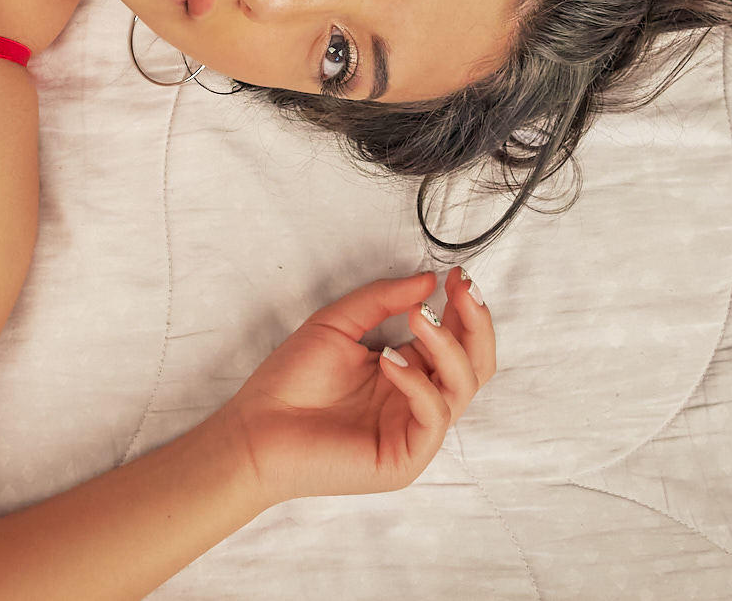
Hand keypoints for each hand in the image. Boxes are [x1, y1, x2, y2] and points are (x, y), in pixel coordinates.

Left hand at [216, 268, 494, 504]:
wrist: (256, 430)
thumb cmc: (290, 381)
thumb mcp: (337, 324)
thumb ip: (381, 300)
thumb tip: (427, 279)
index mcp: (407, 371)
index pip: (455, 341)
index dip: (464, 308)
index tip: (459, 275)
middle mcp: (417, 401)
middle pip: (476, 366)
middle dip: (476, 324)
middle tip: (462, 290)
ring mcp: (414, 431)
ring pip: (464, 388)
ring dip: (448, 346)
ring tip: (419, 318)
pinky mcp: (406, 457)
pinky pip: (434, 416)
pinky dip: (418, 383)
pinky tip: (390, 360)